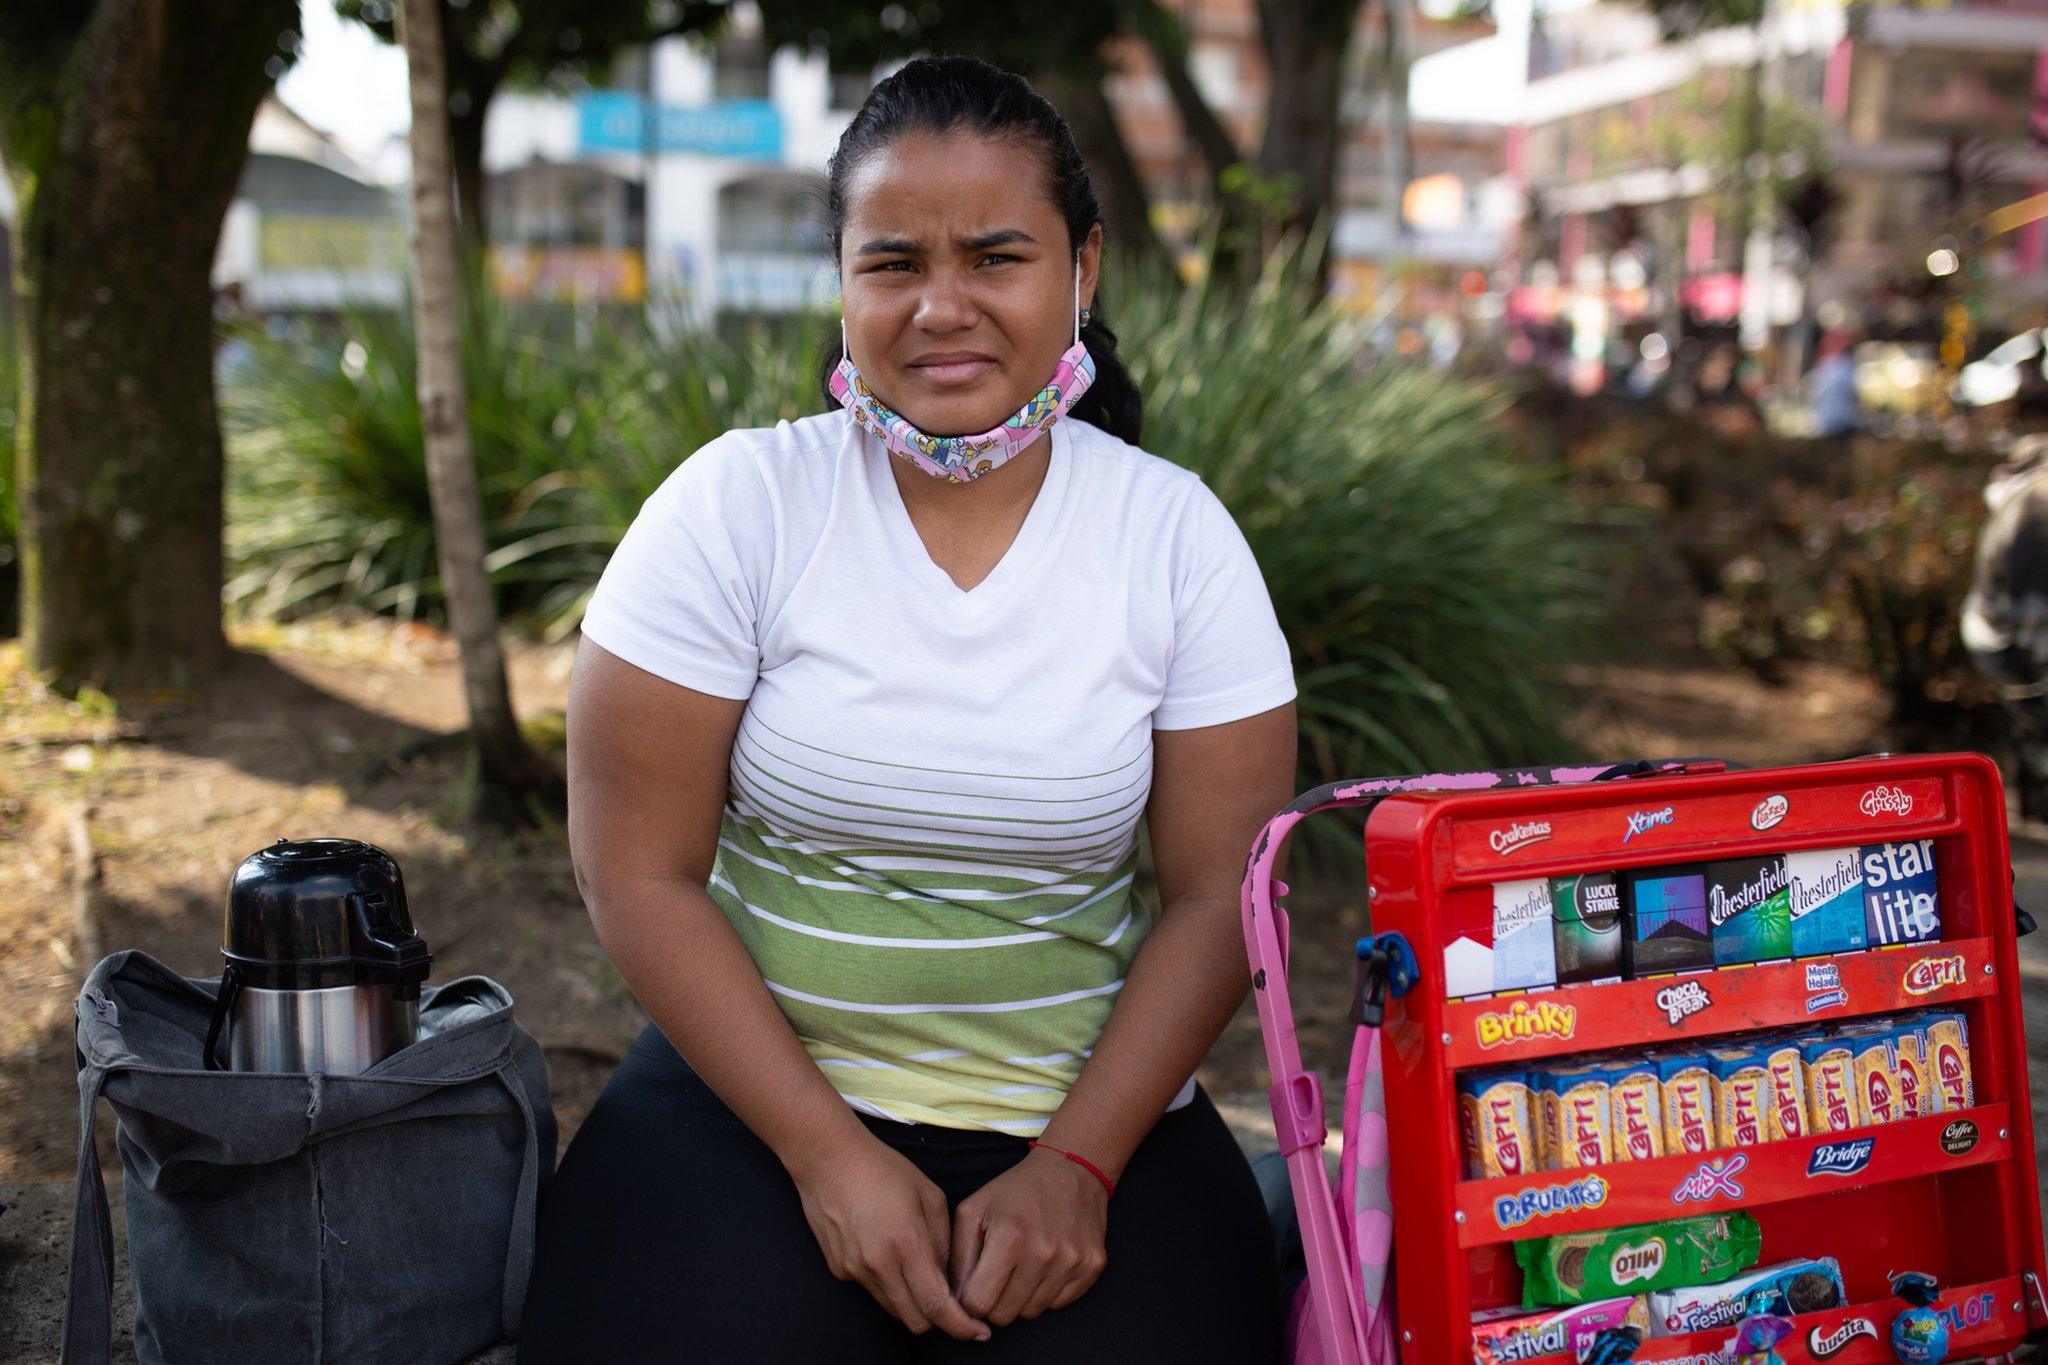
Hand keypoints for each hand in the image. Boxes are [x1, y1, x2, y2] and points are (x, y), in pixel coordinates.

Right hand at [787, 1133, 990, 1340]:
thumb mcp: (930, 1196)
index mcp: (906, 1244)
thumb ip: (944, 1242)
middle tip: (957, 1307)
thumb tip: (950, 1279)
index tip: (979, 1332)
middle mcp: (878, 1265)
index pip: (936, 1306)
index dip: (961, 1326)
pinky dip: (892, 1287)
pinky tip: (893, 1258)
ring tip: (924, 1277)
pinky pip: (874, 1292)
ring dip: (915, 1304)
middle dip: (941, 1321)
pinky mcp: (840, 1270)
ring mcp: (855, 1271)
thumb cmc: (884, 1169)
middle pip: (916, 1320)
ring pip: (894, 1310)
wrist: (828, 1159)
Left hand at [950, 1146, 1109, 1326]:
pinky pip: (1059, 1305)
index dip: (969, 1299)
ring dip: (1021, 1296)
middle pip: (1004, 1315)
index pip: (978, 1303)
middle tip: (998, 1274)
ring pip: (1031, 1313)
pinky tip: (1046, 1264)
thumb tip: (954, 1301)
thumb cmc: (1015, 1191)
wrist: (1071, 1168)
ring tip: (1023, 1263)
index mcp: (1009, 1238)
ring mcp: (1072, 1262)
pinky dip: (1048, 1292)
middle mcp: (1043, 1253)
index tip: (974, 1284)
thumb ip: (959, 1257)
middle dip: (995, 1300)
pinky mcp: (1092, 1267)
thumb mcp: (974, 1210)